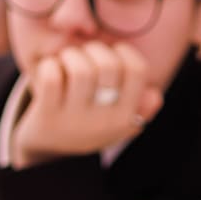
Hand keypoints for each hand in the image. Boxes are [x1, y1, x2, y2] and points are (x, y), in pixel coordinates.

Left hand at [14, 41, 162, 164]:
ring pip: (80, 70)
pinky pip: (51, 78)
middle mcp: (102, 122)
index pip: (138, 71)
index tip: (113, 53)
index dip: (125, 52)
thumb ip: (141, 108)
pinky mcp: (46, 116)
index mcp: (125, 118)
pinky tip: (51, 70)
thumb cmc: (88, 125)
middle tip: (85, 56)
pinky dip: (50, 65)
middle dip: (95, 50)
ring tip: (67, 60)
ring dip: (71, 56)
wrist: (48, 149)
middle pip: (108, 66)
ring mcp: (73, 120)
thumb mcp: (118, 123)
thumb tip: (154, 96)